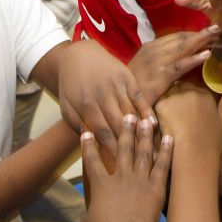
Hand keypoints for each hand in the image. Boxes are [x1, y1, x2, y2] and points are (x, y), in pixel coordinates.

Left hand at [58, 40, 155, 162]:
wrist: (79, 54)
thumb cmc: (72, 85)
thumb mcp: (67, 105)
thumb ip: (77, 124)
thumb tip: (90, 144)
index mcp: (85, 105)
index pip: (102, 133)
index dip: (113, 151)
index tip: (121, 167)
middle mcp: (102, 95)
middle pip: (119, 126)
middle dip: (131, 147)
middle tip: (142, 166)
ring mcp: (116, 86)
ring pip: (132, 113)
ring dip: (142, 133)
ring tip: (152, 150)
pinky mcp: (127, 77)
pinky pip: (140, 97)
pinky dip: (147, 111)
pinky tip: (154, 125)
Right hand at [82, 117, 172, 221]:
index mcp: (101, 186)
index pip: (92, 162)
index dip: (88, 146)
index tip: (86, 132)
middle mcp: (120, 178)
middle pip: (122, 149)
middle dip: (124, 131)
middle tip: (127, 116)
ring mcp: (139, 181)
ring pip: (142, 153)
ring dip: (144, 135)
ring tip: (146, 120)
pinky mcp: (155, 188)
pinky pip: (162, 167)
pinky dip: (166, 152)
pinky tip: (169, 138)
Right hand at [127, 26, 219, 102]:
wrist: (117, 101)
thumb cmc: (133, 88)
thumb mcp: (146, 70)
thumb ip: (161, 62)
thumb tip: (179, 58)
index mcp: (150, 47)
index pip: (177, 36)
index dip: (195, 34)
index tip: (211, 34)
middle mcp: (153, 50)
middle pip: (183, 38)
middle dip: (203, 34)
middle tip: (221, 31)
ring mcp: (156, 62)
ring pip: (183, 47)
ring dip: (203, 40)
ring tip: (219, 35)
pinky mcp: (159, 76)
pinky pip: (180, 65)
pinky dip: (194, 59)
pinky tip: (207, 55)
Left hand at [155, 86, 221, 155]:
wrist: (195, 153)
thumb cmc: (212, 143)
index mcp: (205, 95)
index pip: (192, 88)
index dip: (188, 98)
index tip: (185, 109)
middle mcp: (191, 91)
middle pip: (179, 87)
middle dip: (176, 97)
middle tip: (173, 113)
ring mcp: (176, 97)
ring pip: (167, 93)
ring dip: (166, 102)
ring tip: (166, 118)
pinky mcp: (162, 104)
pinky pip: (157, 103)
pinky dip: (157, 110)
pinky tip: (160, 121)